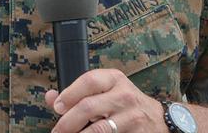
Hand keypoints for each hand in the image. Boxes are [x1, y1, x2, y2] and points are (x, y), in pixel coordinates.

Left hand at [44, 68, 167, 132]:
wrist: (158, 120)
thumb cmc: (125, 104)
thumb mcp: (106, 91)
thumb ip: (78, 93)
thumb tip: (50, 97)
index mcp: (114, 79)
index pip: (89, 80)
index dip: (69, 94)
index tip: (57, 108)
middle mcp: (124, 95)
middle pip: (88, 107)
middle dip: (67, 122)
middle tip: (57, 131)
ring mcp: (132, 116)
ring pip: (99, 129)